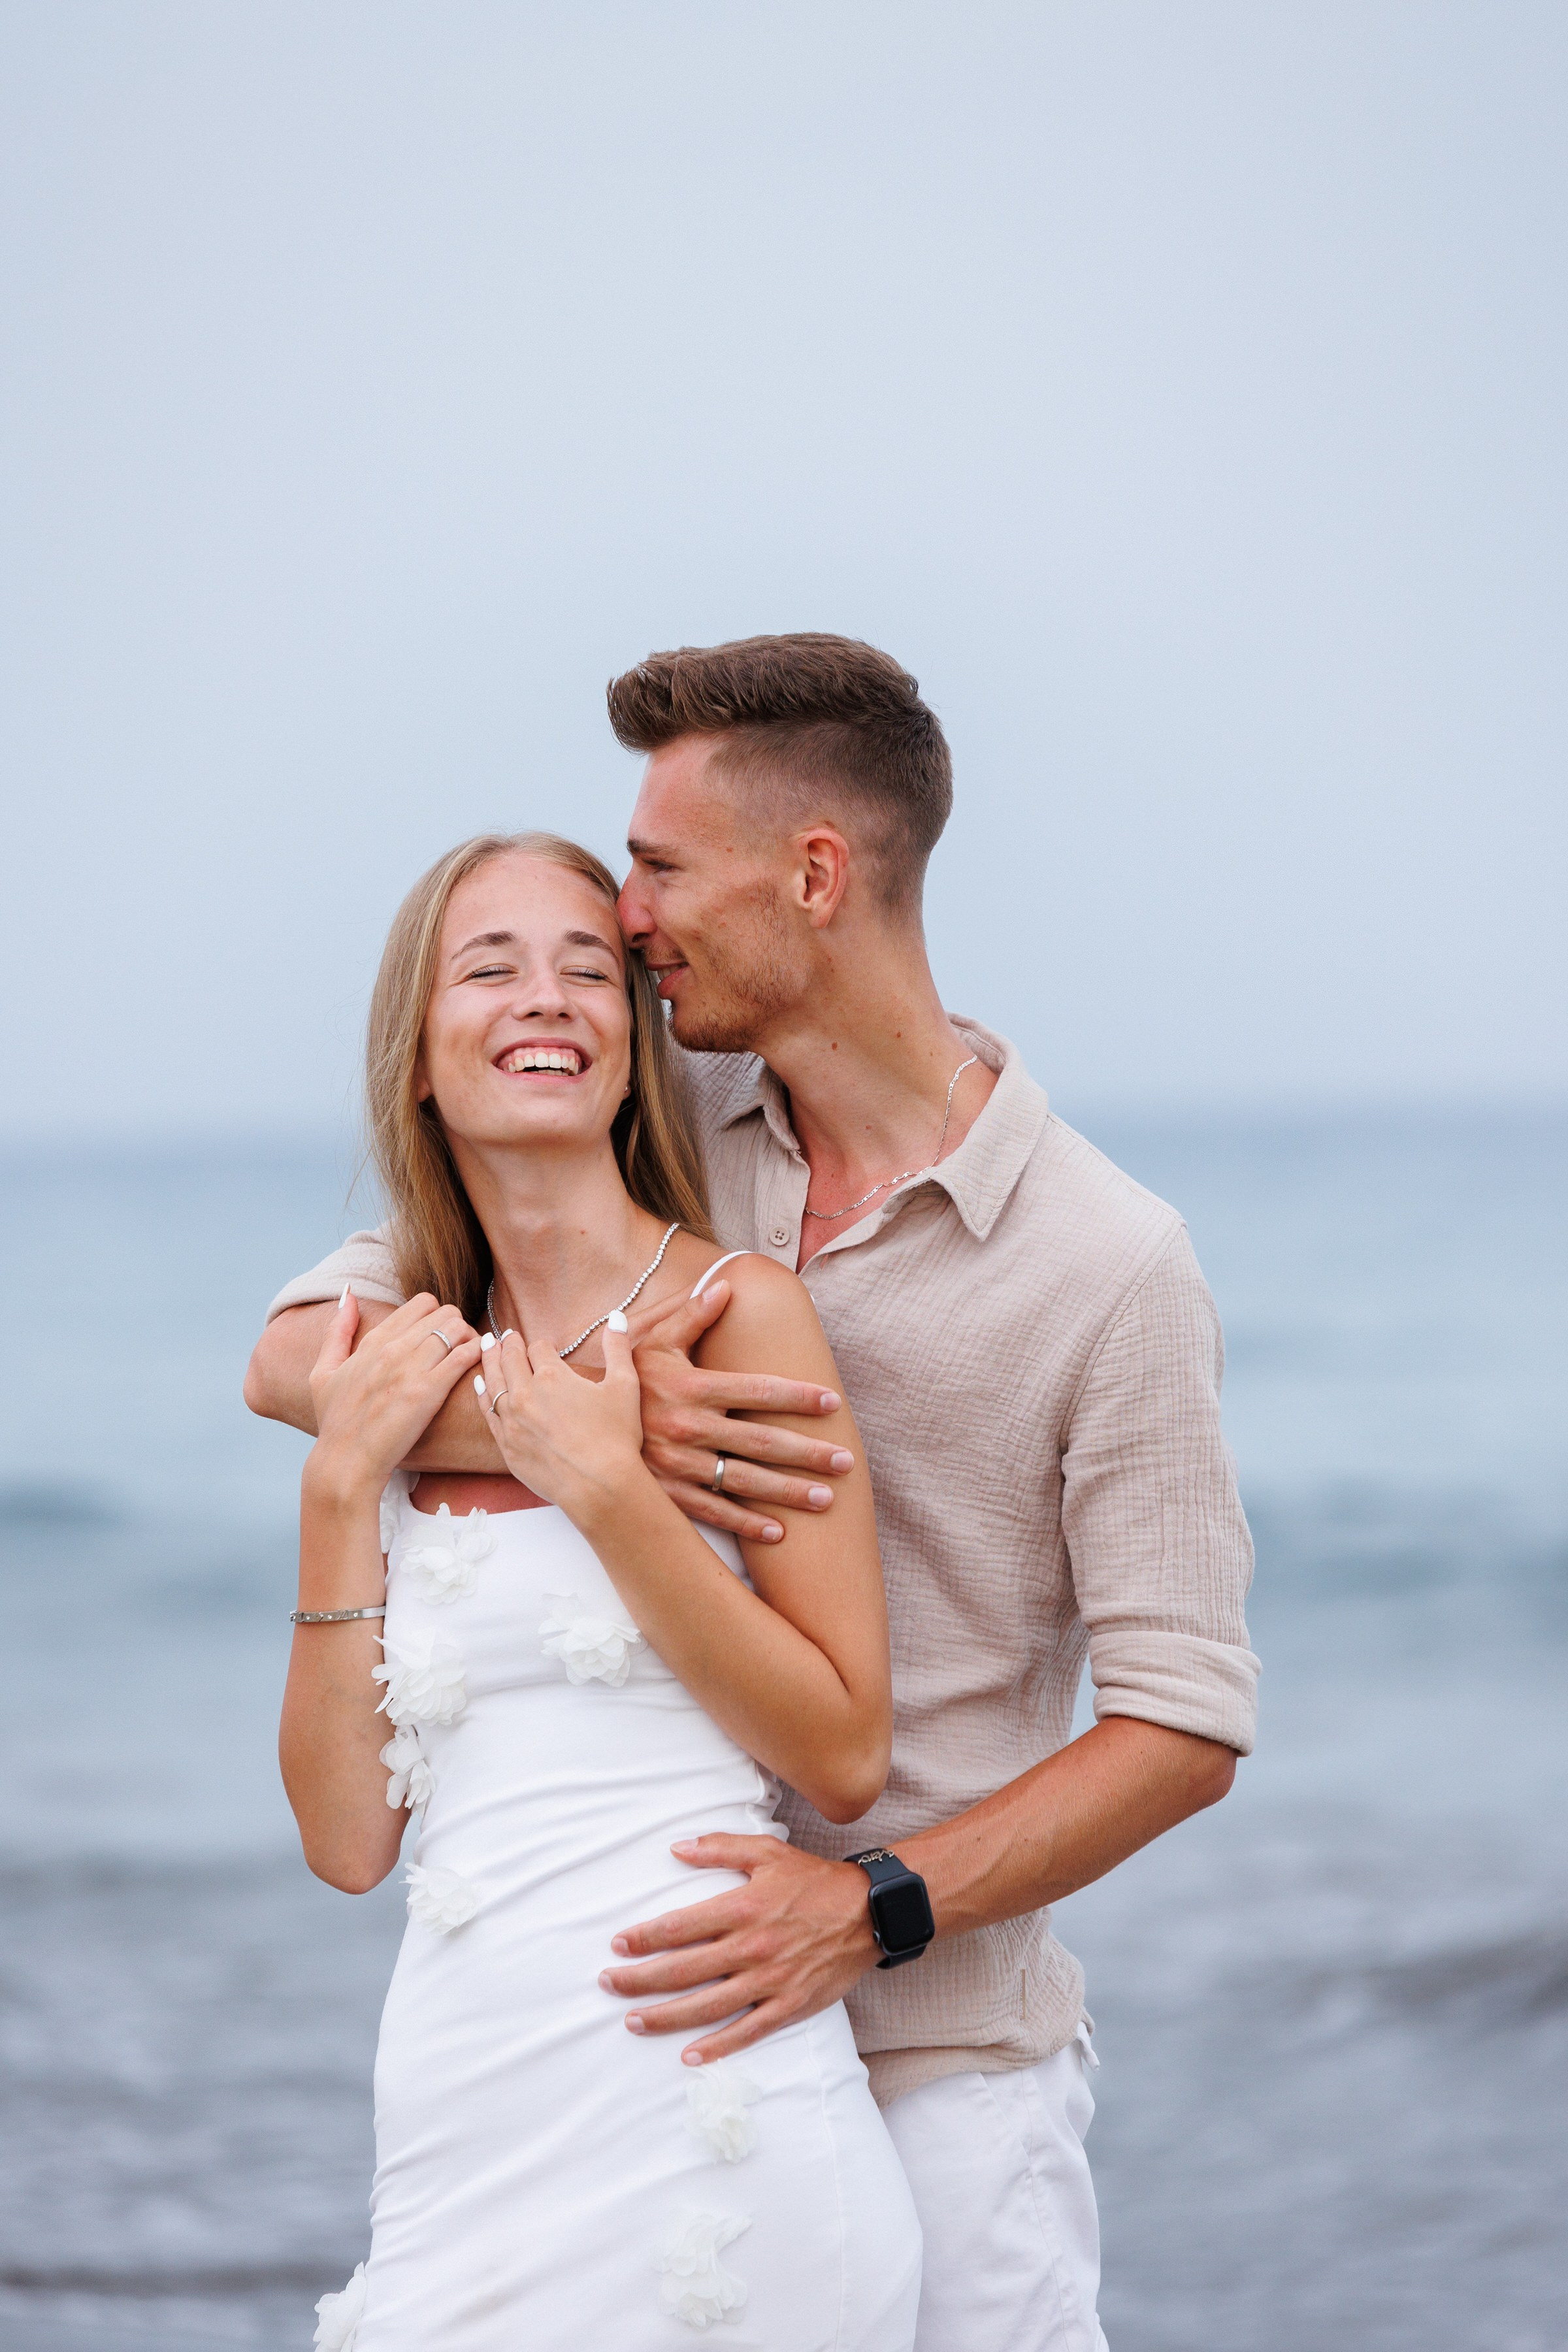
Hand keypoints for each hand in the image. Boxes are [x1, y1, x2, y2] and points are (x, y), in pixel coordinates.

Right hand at [308, 1291, 482, 1494]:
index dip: (437, 1316)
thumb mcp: (323, 1372)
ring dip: (470, 1339)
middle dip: (457, 1326)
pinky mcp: (428, 1392)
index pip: (422, 1303)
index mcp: (373, 1341)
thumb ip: (337, 1330)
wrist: (346, 1461)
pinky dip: (476, 1355)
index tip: (439, 1336)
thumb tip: (348, 1295)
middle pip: (445, 1312)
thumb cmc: (336, 1421)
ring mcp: (410, 1368)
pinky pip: (464, 1355)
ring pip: (458, 1328)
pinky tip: (475, 1367)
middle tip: (459, 1348)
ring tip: (468, 1358)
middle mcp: (392, 1348)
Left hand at [484, 1316, 645, 1513]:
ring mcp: (512, 1419)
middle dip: (509, 1344)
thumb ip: (618, 1348)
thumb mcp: (624, 1386)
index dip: (543, 1345)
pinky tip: (479, 1384)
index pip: (538, 1348)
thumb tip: (617, 1317)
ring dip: (489, 1361)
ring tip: (486, 1347)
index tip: (544, 1346)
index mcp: (552, 1375)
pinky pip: (487, 1411)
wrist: (599, 1486)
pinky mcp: (506, 1443)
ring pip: (493, 1381)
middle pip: (510, 1359)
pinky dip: (482, 1394)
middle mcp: (525, 1393)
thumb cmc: (616, 1437)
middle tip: (506, 1335)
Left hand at [598, 1835, 879, 2063]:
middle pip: (683, 1970)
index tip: (617, 1945)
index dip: (644, 1937)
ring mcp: (770, 1980)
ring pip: (707, 2006)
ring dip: (666, 2016)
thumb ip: (719, 1848)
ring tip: (633, 2021)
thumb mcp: (767, 1851)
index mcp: (743, 1907)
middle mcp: (752, 1947)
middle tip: (608, 1985)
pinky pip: (747, 2032)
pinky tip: (690, 2056)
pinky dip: (718, 2047)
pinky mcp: (789, 2005)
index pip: (680, 1926)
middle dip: (640, 1979)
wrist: (869, 1913)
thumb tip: (675, 1848)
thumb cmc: (813, 1879)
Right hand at [632, 1282, 854, 1543]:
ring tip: (828, 1499)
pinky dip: (748, 1525)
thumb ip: (691, 1316)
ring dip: (789, 1493)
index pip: (756, 1391)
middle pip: (761, 1442)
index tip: (833, 1403)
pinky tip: (780, 1533)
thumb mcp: (651, 1343)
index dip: (797, 1397)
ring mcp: (678, 1465)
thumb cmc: (621, 1380)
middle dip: (808, 1453)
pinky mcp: (667, 1494)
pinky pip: (715, 1512)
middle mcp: (688, 1428)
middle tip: (846, 1461)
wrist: (572, 1426)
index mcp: (690, 1387)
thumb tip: (726, 1287)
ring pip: (745, 1482)